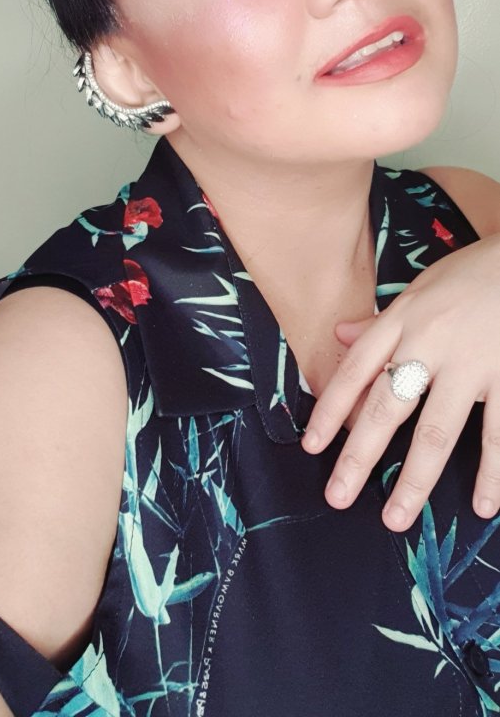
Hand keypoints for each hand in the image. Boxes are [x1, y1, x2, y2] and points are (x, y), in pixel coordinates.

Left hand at [301, 233, 499, 530]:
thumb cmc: (473, 274)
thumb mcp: (420, 287)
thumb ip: (382, 320)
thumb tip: (340, 335)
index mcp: (404, 319)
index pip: (356, 370)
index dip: (332, 409)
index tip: (312, 446)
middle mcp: (431, 342)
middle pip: (387, 407)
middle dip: (359, 456)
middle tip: (337, 496)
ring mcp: (472, 363)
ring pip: (437, 430)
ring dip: (416, 479)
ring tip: (395, 518)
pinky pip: (498, 432)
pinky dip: (493, 471)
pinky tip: (484, 504)